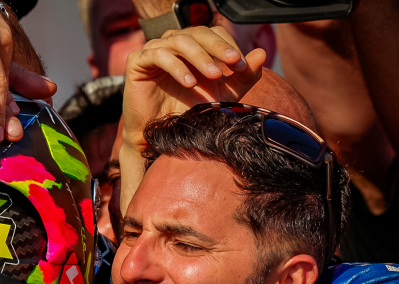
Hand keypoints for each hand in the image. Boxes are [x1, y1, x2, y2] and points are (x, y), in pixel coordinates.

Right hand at [122, 26, 264, 153]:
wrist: (161, 135)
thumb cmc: (189, 113)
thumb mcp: (222, 94)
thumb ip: (243, 77)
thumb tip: (262, 53)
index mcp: (193, 47)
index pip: (212, 33)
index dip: (228, 44)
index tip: (241, 65)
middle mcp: (173, 44)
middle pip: (198, 32)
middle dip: (218, 47)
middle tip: (233, 62)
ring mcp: (154, 50)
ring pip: (180, 40)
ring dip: (200, 57)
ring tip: (213, 76)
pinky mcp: (137, 61)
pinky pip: (158, 54)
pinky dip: (176, 67)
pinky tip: (189, 82)